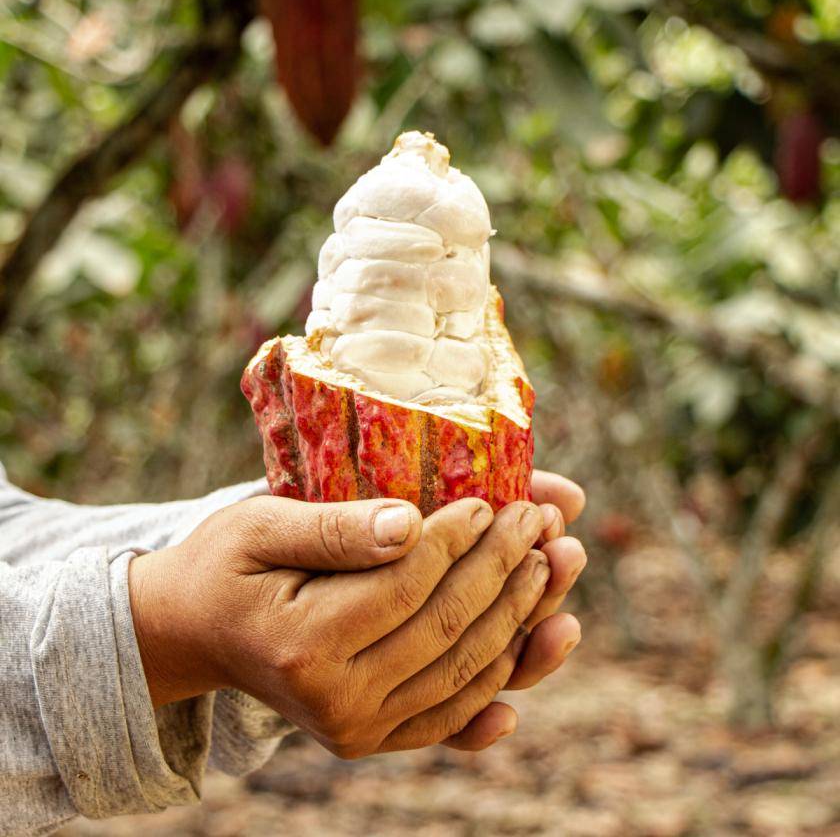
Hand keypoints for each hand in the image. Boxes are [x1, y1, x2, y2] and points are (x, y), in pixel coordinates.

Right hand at [129, 493, 577, 757]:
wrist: (197, 633)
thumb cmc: (226, 565)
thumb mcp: (260, 526)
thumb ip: (334, 528)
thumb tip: (411, 523)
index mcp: (303, 644)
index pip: (408, 587)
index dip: (459, 541)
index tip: (494, 501)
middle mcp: (334, 702)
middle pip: (447, 630)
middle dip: (505, 570)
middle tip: (544, 520)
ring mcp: (356, 729)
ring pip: (465, 672)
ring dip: (524, 617)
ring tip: (561, 563)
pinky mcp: (371, 737)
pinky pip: (453, 713)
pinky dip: (504, 678)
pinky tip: (546, 644)